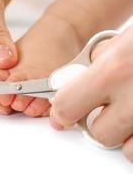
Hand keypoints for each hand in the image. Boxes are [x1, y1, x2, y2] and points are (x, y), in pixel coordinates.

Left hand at [50, 26, 132, 161]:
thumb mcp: (123, 40)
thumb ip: (96, 63)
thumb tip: (73, 82)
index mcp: (115, 70)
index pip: (66, 105)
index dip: (63, 110)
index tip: (64, 113)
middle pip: (99, 133)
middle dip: (100, 121)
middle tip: (110, 106)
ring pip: (126, 149)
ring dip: (126, 135)